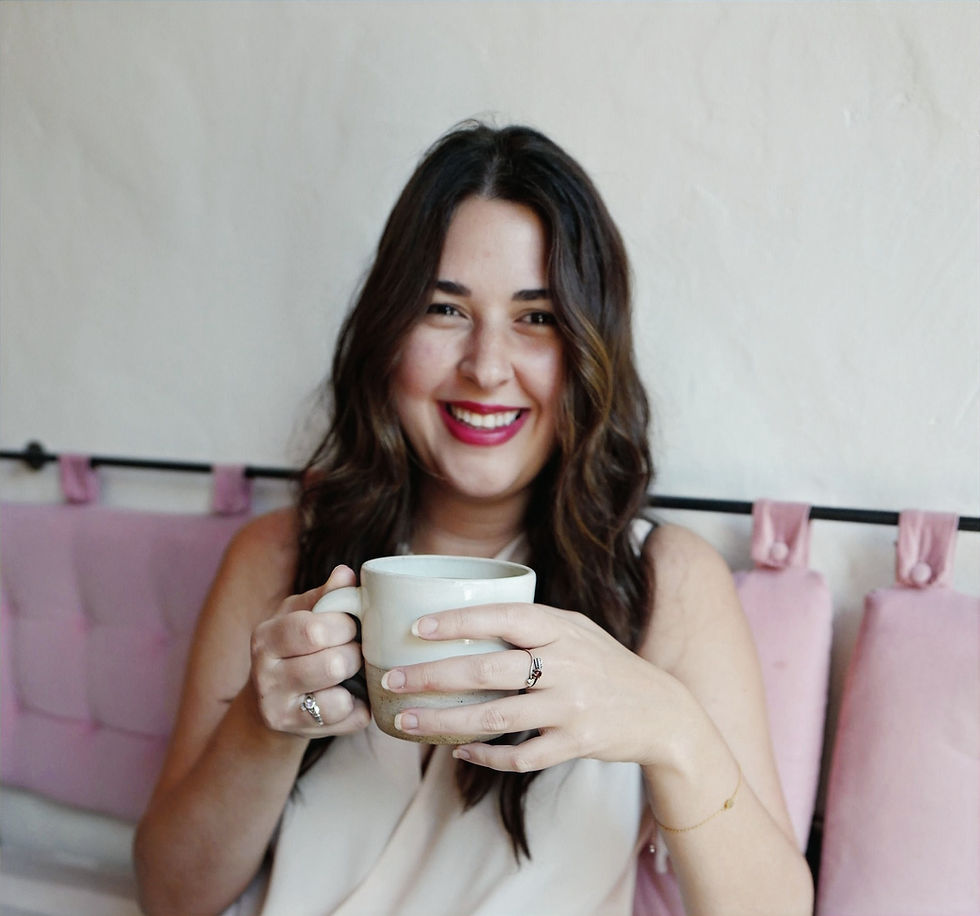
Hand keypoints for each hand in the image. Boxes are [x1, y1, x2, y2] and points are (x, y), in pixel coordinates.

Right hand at [249, 565, 370, 737]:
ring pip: (338, 697)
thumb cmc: (293, 646)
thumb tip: (346, 574)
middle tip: (354, 648)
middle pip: (332, 664)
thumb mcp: (301, 614)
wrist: (269, 700)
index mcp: (266, 637)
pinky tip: (349, 694)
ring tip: (351, 671)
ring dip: (356, 680)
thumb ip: (326, 595)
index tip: (351, 624)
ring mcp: (279, 708)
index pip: (314, 629)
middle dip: (355, 653)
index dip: (344, 625)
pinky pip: (345, 719)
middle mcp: (265, 676)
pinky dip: (357, 706)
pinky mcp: (297, 731)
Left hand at [381, 602, 684, 770]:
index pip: (503, 617)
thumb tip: (466, 620)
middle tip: (392, 680)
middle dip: (433, 676)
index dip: (459, 621)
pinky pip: (520, 755)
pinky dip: (485, 755)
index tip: (417, 627)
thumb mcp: (575, 630)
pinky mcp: (575, 744)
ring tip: (408, 721)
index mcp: (562, 628)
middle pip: (489, 670)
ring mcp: (570, 707)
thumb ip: (531, 624)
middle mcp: (565, 665)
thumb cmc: (605, 664)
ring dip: (445, 720)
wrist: (660, 710)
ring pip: (495, 717)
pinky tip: (459, 751)